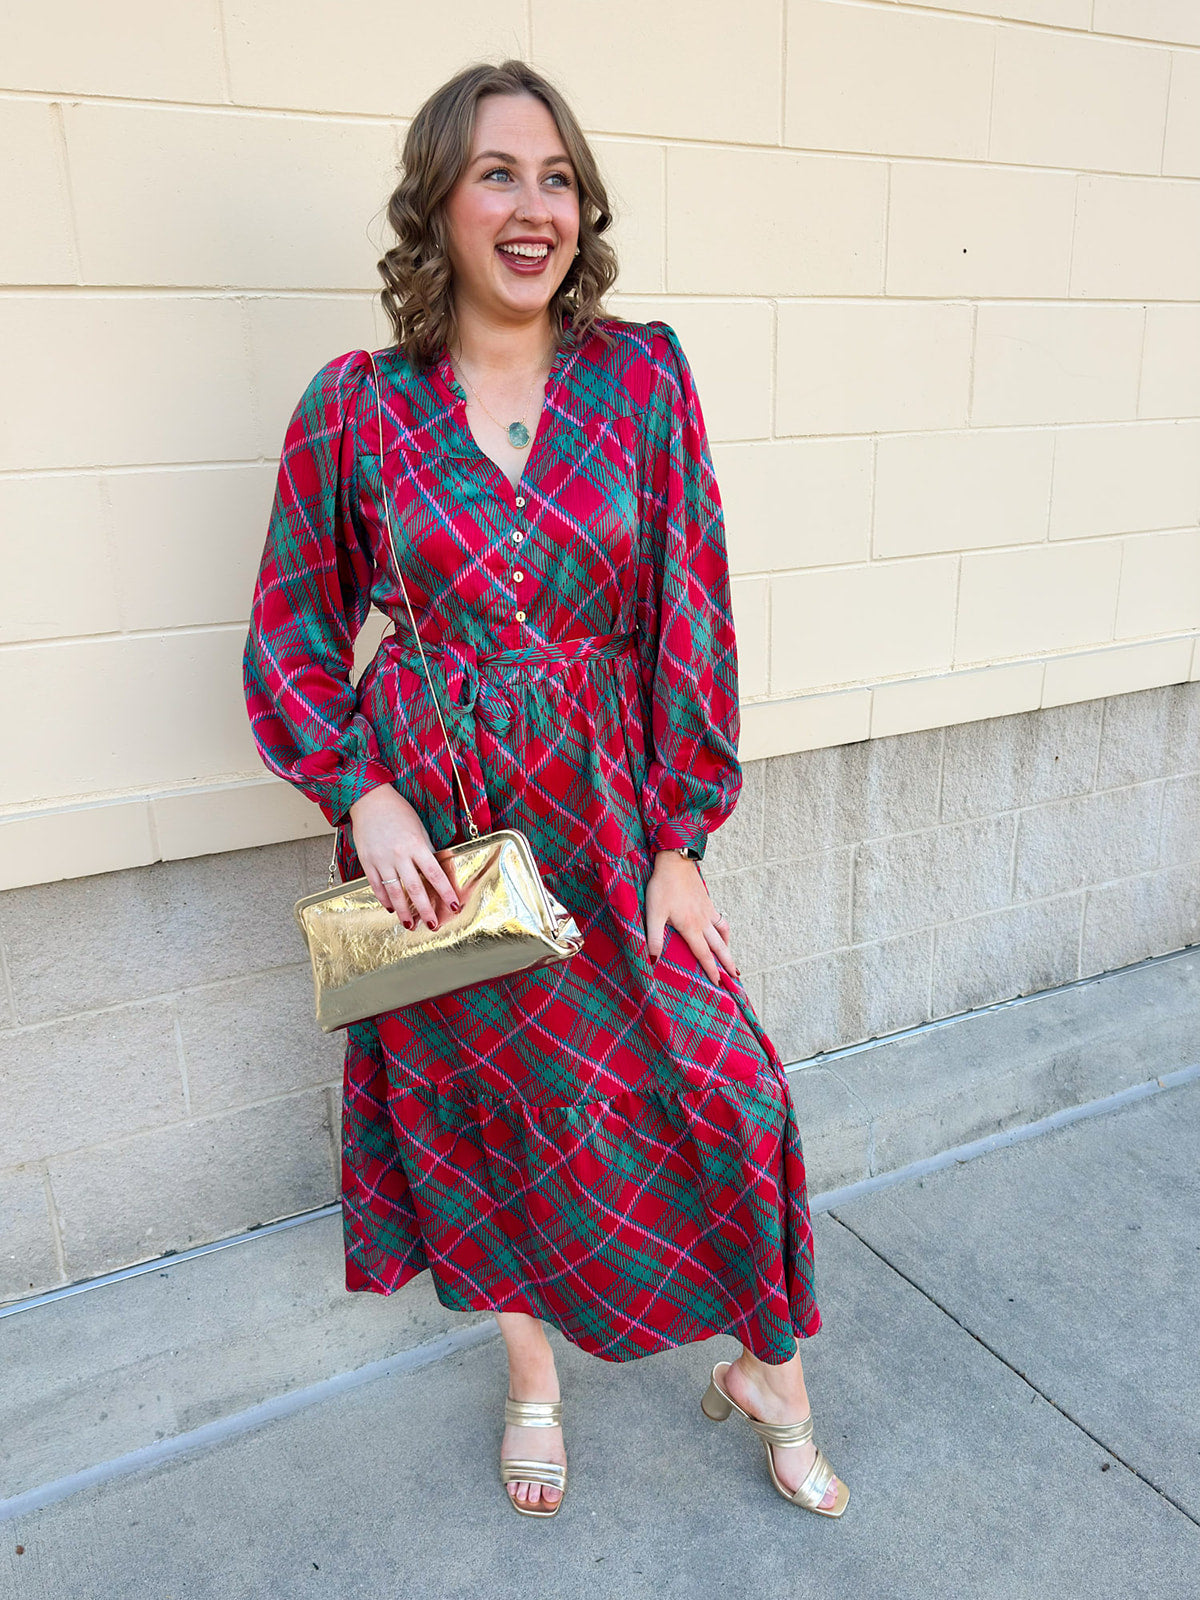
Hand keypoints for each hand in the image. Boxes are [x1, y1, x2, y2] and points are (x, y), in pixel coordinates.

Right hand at [347, 783, 461, 929]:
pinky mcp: (367, 861)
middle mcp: (399, 854)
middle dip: (425, 910)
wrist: (369, 800)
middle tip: (432, 924)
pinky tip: (390, 908)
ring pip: (394, 892)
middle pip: (415, 888)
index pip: (435, 874)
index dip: (446, 892)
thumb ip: (425, 850)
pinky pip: (376, 885)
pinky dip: (384, 899)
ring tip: (409, 925)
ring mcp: (381, 859)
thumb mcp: (418, 828)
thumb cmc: (397, 811)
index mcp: (416, 844)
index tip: (454, 905)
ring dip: (403, 911)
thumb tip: (433, 871)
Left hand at [644, 851, 737, 984]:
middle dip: (727, 964)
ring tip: (731, 959)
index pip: (703, 955)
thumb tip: (652, 960)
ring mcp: (708, 911)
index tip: (719, 984)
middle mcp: (703, 922)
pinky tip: (722, 933)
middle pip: (719, 947)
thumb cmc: (662, 887)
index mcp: (691, 928)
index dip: (711, 971)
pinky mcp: (707, 901)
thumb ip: (653, 938)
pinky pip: (721, 920)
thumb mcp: (653, 914)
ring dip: (728, 948)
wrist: (675, 861)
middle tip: (736, 978)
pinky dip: (724, 930)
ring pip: (723, 934)